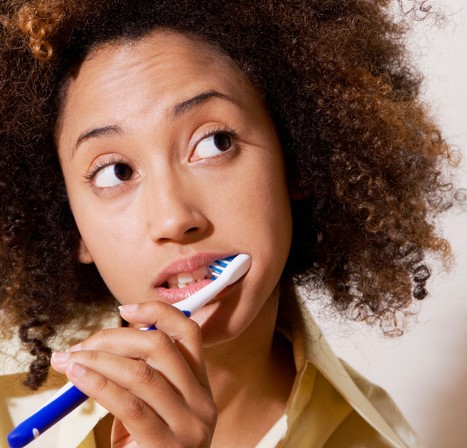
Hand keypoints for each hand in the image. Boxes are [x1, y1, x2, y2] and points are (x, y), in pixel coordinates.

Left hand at [51, 301, 216, 446]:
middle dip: (115, 337)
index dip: (158, 312)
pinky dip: (99, 384)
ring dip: (99, 360)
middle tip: (83, 344)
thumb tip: (98, 347)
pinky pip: (130, 405)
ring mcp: (190, 427)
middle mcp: (202, 401)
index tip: (124, 309)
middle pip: (161, 347)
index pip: (189, 333)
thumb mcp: (154, 410)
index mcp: (201, 386)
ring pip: (142, 373)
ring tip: (71, 359)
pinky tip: (78, 377)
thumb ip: (138, 377)